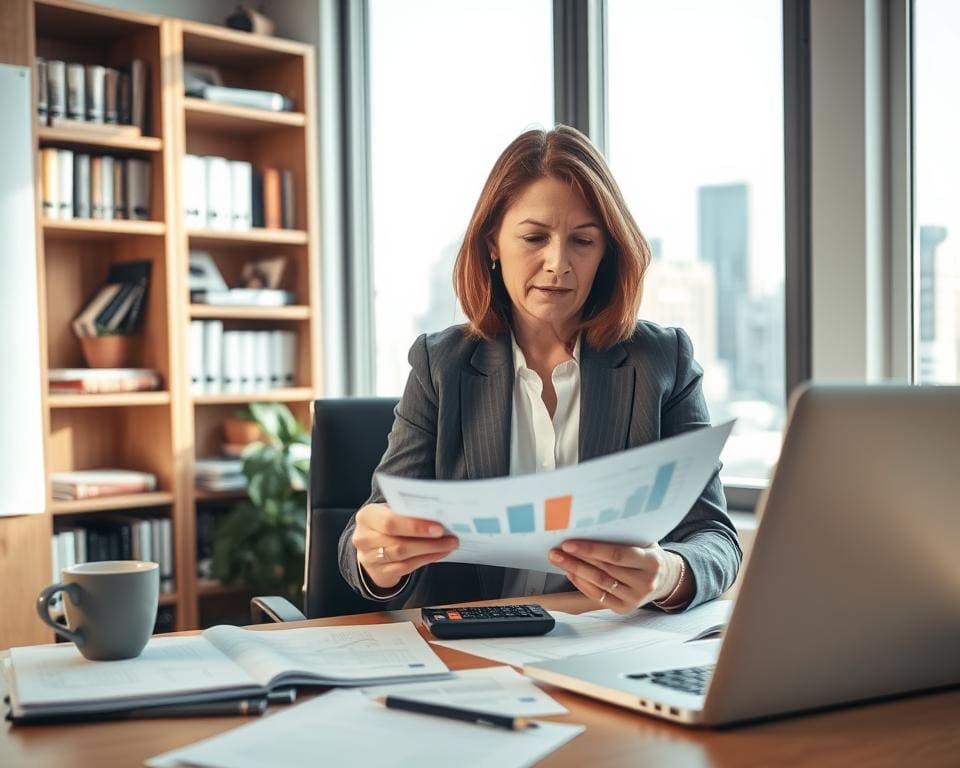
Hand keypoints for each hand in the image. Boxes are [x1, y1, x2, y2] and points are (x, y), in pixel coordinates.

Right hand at [352, 503, 458, 590]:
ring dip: (430, 550)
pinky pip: (406, 567)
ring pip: (403, 555)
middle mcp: (364, 538)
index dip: (415, 526)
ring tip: (449, 544)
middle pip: (398, 541)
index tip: (438, 527)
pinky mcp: (380, 572)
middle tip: (450, 537)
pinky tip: (440, 553)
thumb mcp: (389, 511)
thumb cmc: (385, 523)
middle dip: (427, 540)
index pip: (390, 522)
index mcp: (367, 516)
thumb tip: (436, 514)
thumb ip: (406, 511)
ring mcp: (370, 558)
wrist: (370, 547)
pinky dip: (426, 559)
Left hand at [548, 540, 689, 613]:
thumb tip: (587, 528)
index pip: (616, 555)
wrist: (665, 579)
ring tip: (558, 560)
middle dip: (576, 559)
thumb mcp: (644, 541)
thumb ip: (622, 538)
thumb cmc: (648, 555)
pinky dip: (581, 584)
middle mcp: (645, 582)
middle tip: (556, 550)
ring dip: (574, 571)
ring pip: (599, 584)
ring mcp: (635, 598)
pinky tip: (570, 572)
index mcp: (651, 561)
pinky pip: (598, 596)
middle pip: (604, 570)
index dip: (591, 550)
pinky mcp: (624, 608)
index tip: (569, 543)